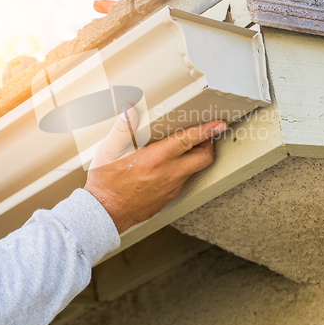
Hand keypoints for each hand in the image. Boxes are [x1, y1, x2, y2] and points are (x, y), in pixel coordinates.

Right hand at [84, 106, 227, 233]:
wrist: (104, 214)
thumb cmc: (106, 183)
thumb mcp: (109, 150)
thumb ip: (123, 128)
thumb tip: (130, 110)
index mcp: (157, 159)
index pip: (189, 140)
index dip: (207, 130)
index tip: (219, 124)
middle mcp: (169, 174)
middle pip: (203, 158)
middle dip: (209, 144)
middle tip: (203, 135)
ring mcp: (171, 188)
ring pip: (193, 170)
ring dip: (194, 157)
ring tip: (184, 147)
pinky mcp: (168, 198)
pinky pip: (182, 180)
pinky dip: (182, 170)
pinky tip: (168, 166)